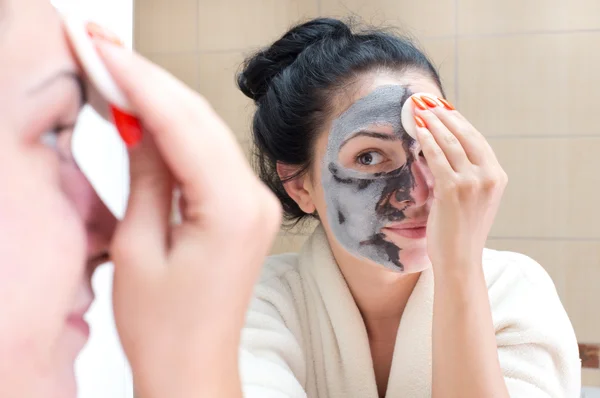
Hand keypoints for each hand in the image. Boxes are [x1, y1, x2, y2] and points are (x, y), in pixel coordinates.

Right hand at [95, 40, 280, 396]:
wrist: (194, 366)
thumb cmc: (165, 328)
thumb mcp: (137, 246)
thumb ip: (147, 176)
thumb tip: (142, 123)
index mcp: (231, 209)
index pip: (182, 123)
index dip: (140, 82)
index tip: (104, 52)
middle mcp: (254, 199)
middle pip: (200, 118)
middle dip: (152, 82)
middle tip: (106, 52)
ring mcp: (256, 202)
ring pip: (208, 131)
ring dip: (165, 102)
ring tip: (121, 77)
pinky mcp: (247, 208)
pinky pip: (213, 155)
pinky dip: (181, 132)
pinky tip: (152, 118)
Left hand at [414, 96, 506, 269]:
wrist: (460, 260)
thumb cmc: (460, 230)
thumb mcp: (469, 197)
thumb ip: (461, 173)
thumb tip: (437, 148)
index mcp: (497, 176)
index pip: (476, 139)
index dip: (457, 120)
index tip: (441, 106)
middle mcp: (489, 176)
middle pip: (464, 135)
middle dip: (443, 115)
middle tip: (426, 101)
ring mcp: (473, 183)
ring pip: (450, 143)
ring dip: (432, 123)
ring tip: (417, 110)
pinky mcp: (453, 190)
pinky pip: (437, 158)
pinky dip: (426, 140)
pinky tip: (417, 130)